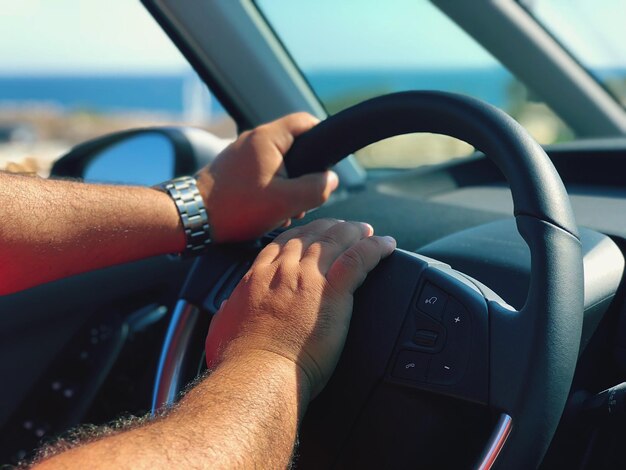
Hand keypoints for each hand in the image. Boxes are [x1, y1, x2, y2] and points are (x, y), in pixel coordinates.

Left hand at [195, 113, 338, 242]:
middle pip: (294, 146)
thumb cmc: (236, 207)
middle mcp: (253, 139)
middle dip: (305, 173)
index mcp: (268, 138)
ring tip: (284, 210)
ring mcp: (241, 154)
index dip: (323, 139)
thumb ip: (316, 189)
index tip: (328, 163)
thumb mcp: (286, 202)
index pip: (306, 122)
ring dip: (287, 186)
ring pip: (279, 163)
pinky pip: (263, 173)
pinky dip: (271, 189)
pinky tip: (268, 211)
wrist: (192, 218)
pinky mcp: (233, 169)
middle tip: (303, 198)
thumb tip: (331, 180)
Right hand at [205, 219, 395, 397]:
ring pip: (336, 240)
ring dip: (354, 231)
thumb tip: (225, 307)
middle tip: (344, 228)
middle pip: (311, 235)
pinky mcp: (332, 293)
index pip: (282, 243)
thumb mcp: (221, 328)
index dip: (301, 235)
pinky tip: (386, 244)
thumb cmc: (236, 360)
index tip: (312, 234)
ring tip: (367, 231)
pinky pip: (359, 259)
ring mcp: (308, 279)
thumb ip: (226, 312)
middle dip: (329, 227)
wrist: (255, 374)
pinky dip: (375, 248)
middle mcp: (283, 270)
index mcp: (258, 277)